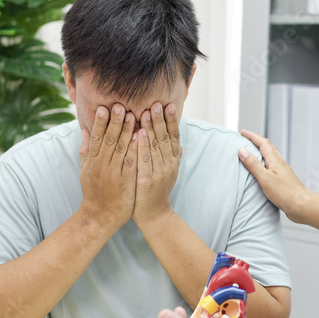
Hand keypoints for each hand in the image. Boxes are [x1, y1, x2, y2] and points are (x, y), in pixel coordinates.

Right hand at [78, 105, 136, 230]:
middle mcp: (101, 166)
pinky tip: (139, 138)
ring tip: (132, 115)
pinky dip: (134, 150)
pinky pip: (130, 164)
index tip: (103, 107)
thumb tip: (85, 130)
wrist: (99, 217)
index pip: (96, 138)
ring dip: (126, 131)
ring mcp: (113, 174)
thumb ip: (86, 150)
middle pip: (108, 140)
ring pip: (119, 149)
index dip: (100, 122)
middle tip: (119, 105)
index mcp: (92, 161)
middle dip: (114, 122)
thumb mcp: (85, 171)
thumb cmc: (94, 192)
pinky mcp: (124, 183)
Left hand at [133, 102, 180, 224]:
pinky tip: (138, 133)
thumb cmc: (157, 190)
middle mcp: (168, 164)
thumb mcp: (168, 172)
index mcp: (173, 160)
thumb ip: (172, 157)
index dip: (172, 121)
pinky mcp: (147, 180)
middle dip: (161, 119)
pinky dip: (142, 145)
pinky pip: (144, 160)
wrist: (154, 214)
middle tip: (156, 102)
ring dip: (151, 127)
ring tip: (147, 111)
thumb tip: (180, 144)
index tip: (169, 105)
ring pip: (155, 146)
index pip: (174, 136)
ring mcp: (159, 172)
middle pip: (165, 138)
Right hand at [237, 129, 318, 229]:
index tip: (243, 132)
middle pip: (268, 148)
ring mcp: (282, 172)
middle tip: (247, 139)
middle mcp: (280, 164)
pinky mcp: (283, 181)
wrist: (302, 206)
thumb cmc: (285, 193)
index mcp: (275, 161)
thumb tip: (242, 151)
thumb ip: (253, 165)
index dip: (252, 136)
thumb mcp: (265, 178)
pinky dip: (265, 164)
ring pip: (271, 157)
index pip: (263, 143)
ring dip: (261, 152)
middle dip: (257, 141)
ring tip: (252, 153)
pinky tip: (262, 171)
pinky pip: (272, 167)